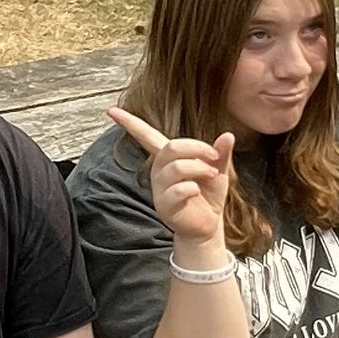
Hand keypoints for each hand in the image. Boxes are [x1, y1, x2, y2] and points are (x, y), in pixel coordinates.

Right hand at [107, 106, 234, 251]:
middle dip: (197, 148)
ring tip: (211, 175)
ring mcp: (160, 189)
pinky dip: (192, 188)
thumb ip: (220, 153)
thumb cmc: (209, 196)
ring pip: (175, 167)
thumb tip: (227, 135)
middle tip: (214, 157)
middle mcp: (159, 171)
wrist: (208, 226)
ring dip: (199, 168)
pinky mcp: (164, 206)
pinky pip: (178, 190)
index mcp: (168, 159)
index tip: (111, 111)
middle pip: (171, 147)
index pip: (146, 136)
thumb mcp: (218, 170)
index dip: (130, 123)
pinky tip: (197, 192)